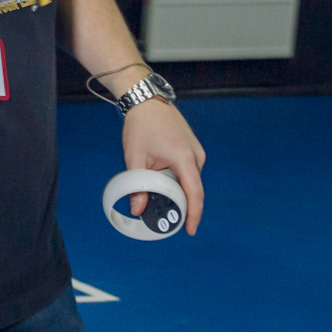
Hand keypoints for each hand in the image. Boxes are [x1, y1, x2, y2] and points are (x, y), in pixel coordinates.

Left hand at [122, 100, 206, 232]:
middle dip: (181, 204)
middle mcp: (196, 156)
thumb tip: (137, 209)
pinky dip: (177, 178)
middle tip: (164, 215)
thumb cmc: (141, 126)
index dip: (194, 215)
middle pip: (192, 189)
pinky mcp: (192, 148)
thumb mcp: (135, 158)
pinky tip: (161, 177)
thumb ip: (137, 186)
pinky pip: (188, 170)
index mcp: (185, 159)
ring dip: (176, 189)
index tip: (190, 230)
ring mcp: (196, 151)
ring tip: (157, 191)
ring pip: (189, 180)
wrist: (146, 100)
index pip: (194, 194)